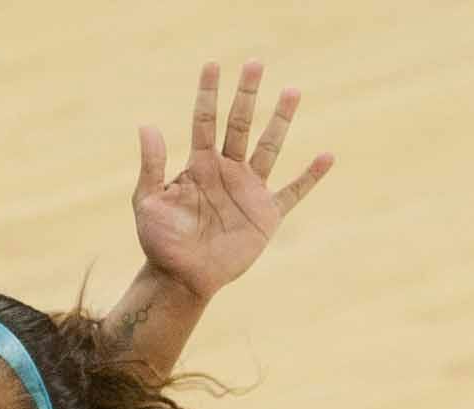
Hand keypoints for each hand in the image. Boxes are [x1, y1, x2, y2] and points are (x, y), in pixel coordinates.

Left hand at [132, 61, 334, 302]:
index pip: (205, 121)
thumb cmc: (160, 243)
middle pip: (241, 124)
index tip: (213, 65)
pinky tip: (326, 156)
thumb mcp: (147, 202)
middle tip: (256, 63)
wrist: (180, 279)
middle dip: (248, 95)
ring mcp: (248, 191)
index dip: (208, 94)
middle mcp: (226, 171)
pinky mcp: (265, 215)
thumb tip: (147, 125)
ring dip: (280, 120)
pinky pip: (293, 191)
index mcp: (198, 166)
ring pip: (269, 147)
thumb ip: (151, 166)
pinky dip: (310, 176)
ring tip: (292, 90)